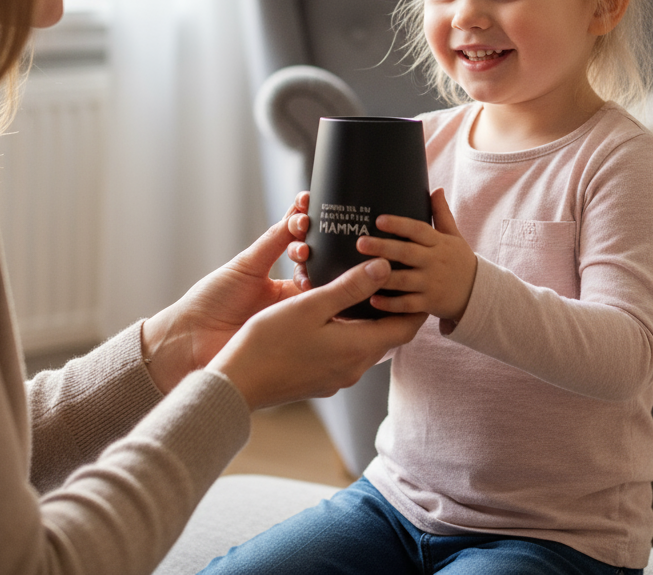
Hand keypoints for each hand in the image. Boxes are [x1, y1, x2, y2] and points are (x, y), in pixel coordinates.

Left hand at [140, 193, 309, 393]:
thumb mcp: (247, 264)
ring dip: (322, 274)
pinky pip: (322, 318)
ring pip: (327, 293)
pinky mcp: (302, 338)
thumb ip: (274, 239)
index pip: (310, 252)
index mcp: (283, 283)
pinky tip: (322, 289)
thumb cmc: (212, 301)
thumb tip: (298, 212)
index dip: (313, 232)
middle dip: (317, 251)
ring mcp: (299, 319)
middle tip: (298, 249)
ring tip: (302, 267)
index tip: (307, 214)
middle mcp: (294, 301)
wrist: (191, 340)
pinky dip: (326, 302)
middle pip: (324, 271)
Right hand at [209, 257, 427, 409]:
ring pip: (366, 344)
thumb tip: (385, 267)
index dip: (416, 304)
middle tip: (395, 277)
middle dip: (394, 308)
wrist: (235, 384)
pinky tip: (333, 312)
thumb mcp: (311, 306)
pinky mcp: (319, 379)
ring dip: (370, 319)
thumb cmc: (269, 342)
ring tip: (364, 288)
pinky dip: (351, 331)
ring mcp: (336, 377)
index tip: (417, 279)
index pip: (406, 328)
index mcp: (358, 349)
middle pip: (388, 336)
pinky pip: (347, 352)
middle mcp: (353, 368)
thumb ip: (350, 287)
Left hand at [356, 188, 476, 324]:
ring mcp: (431, 284)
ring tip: (360, 272)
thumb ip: (442, 214)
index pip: (418, 230)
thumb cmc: (460, 260)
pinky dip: (390, 304)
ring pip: (404, 280)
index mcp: (439, 243)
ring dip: (383, 277)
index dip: (399, 224)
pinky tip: (372, 299)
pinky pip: (408, 305)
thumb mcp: (454, 236)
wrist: (478, 293)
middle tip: (360, 242)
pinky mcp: (429, 303)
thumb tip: (436, 189)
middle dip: (383, 247)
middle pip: (407, 253)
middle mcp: (434, 262)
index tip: (379, 220)